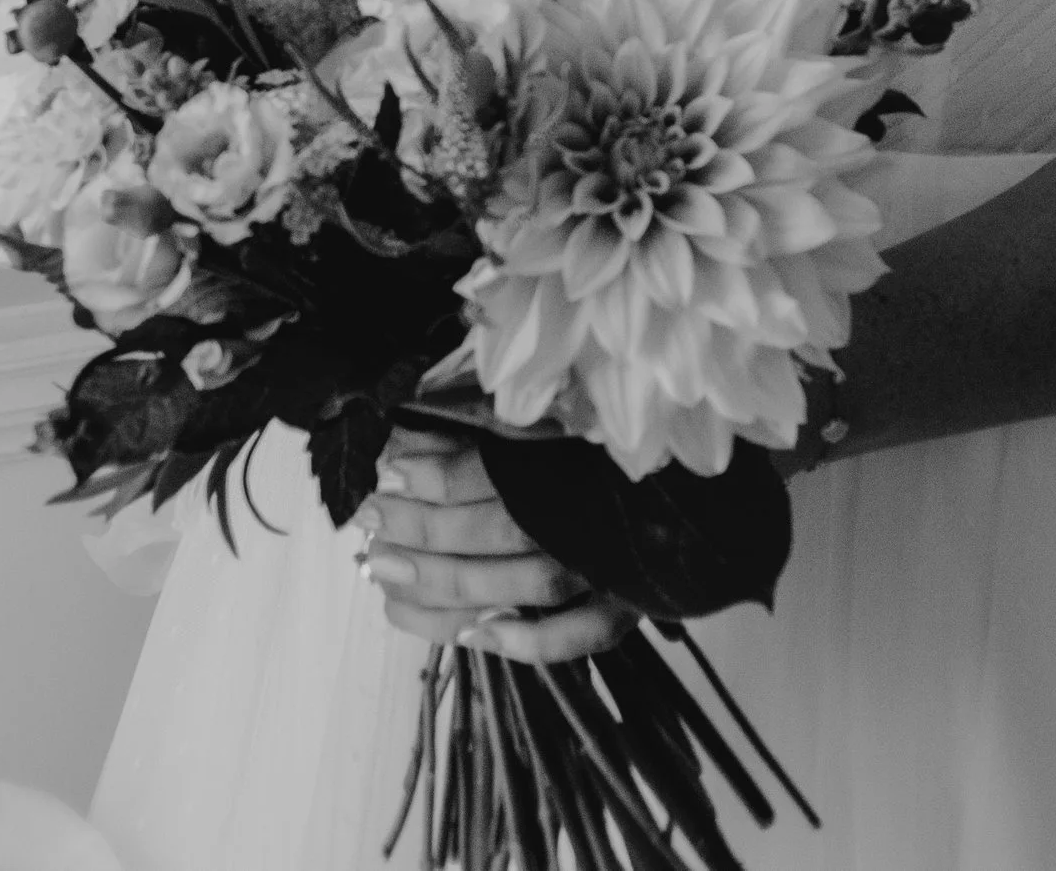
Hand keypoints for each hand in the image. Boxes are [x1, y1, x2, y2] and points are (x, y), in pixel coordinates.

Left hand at [357, 422, 633, 662]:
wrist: (687, 481)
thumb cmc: (594, 436)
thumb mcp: (539, 414)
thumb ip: (484, 424)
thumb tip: (407, 432)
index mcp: (576, 450)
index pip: (497, 471)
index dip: (437, 475)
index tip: (385, 471)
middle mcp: (593, 510)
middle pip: (501, 530)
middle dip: (425, 531)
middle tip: (368, 526)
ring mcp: (613, 564)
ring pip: (527, 586)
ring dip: (449, 589)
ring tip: (385, 580)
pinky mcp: (630, 603)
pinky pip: (582, 634)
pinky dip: (527, 642)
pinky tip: (472, 637)